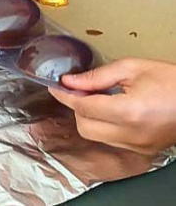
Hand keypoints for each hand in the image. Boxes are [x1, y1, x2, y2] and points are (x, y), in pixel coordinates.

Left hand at [49, 59, 175, 155]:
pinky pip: (111, 140)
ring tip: (98, 98)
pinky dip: (104, 127)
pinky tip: (111, 110)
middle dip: (76, 108)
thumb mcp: (133, 68)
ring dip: (89, 118)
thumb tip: (70, 81)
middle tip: (79, 90)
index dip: (65, 96)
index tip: (55, 86)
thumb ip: (97, 76)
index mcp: (129, 112)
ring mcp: (138, 146)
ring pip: (95, 136)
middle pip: (84, 127)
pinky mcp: (142, 151)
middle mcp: (132, 134)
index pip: (84, 107)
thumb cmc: (172, 81)